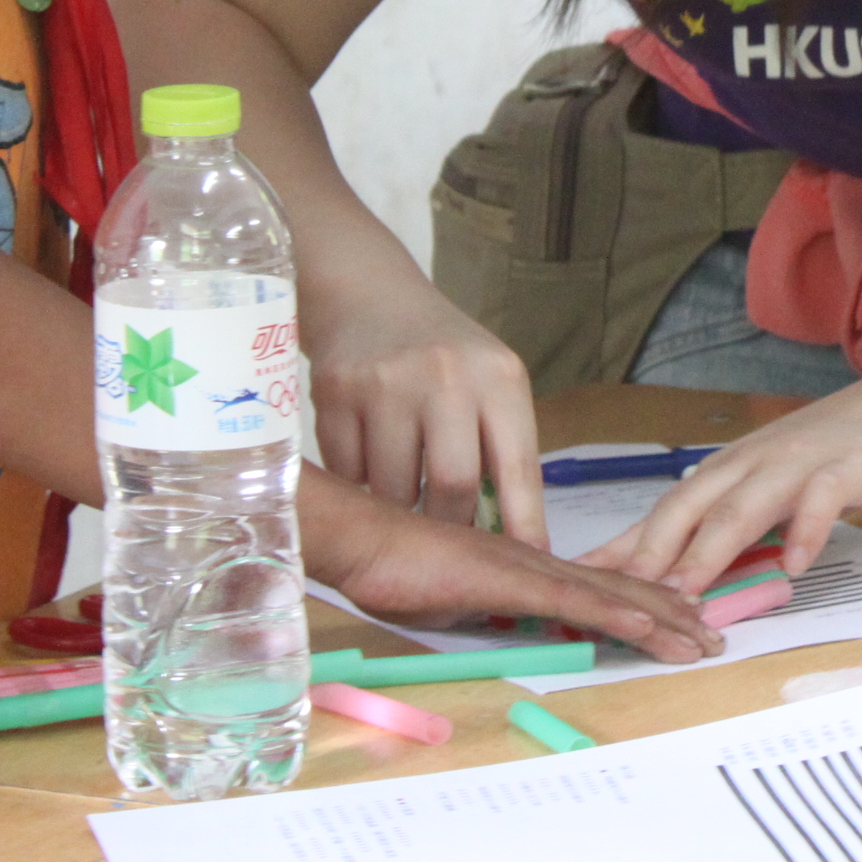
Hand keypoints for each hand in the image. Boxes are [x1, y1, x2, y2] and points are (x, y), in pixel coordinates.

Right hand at [302, 476, 716, 662]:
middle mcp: (539, 562)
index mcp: (526, 567)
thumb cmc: (394, 569)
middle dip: (672, 615)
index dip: (645, 605)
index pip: (598, 589)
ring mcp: (531, 569)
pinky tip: (654, 629)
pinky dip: (621, 616)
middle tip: (714, 636)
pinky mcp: (516, 581)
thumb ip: (483, 609)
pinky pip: (578, 604)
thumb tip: (499, 621)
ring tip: (704, 641)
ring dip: (663, 622)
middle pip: (620, 590)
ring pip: (612, 596)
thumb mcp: (450, 601)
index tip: (682, 622)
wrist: (363, 540)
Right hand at [304, 266, 550, 548]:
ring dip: (400, 509)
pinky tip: (368, 462)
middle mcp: (445, 376)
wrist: (368, 294)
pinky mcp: (334, 393)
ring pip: (394, 491)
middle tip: (446, 542)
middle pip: (453, 487)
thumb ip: (501, 448)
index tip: (527, 567)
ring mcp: (385, 383)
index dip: (523, 525)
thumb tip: (514, 542)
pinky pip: (349, 475)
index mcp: (498, 377)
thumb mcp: (490, 382)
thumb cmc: (443, 354)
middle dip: (451, 527)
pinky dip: (361, 486)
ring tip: (404, 493)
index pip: (518, 467)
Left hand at [584, 380, 861, 594]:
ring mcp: (800, 462)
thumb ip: (737, 524)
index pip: (667, 510)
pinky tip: (797, 565)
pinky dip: (806, 531)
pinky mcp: (847, 468)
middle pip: (692, 504)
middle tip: (622, 595)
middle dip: (653, 550)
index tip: (583, 580)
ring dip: (712, 547)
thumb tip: (688, 573)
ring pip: (745, 504)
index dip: (624, 545)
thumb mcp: (778, 488)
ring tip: (688, 589)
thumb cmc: (842, 454)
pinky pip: (822, 500)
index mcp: (734, 469)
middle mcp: (756, 461)